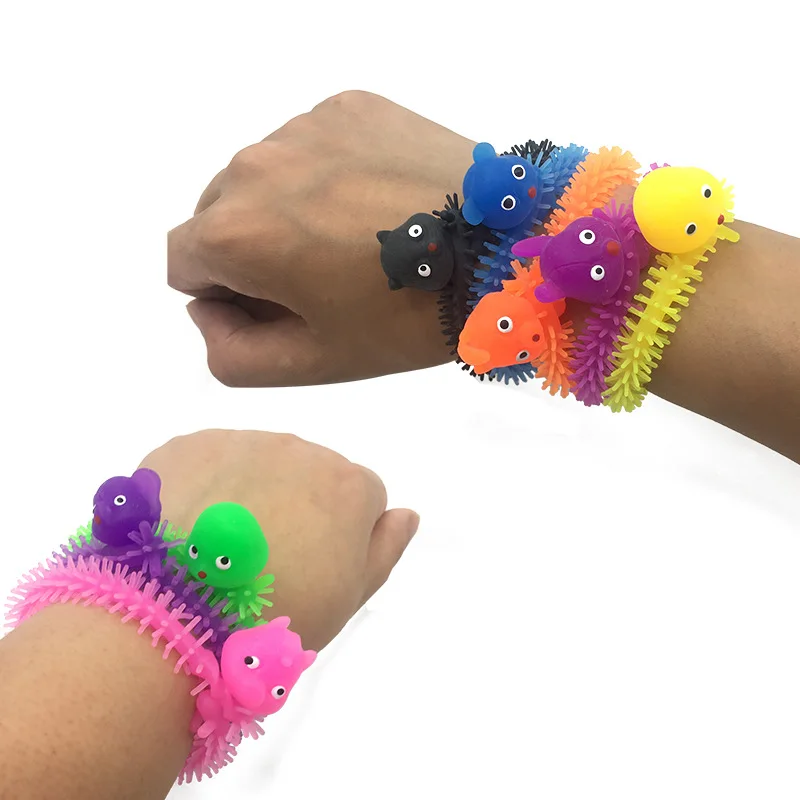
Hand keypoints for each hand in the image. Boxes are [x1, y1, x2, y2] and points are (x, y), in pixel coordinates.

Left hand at [138, 429, 419, 650]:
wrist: (173, 610)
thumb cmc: (276, 614)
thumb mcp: (347, 597)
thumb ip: (385, 549)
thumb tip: (406, 513)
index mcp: (348, 485)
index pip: (364, 497)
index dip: (343, 535)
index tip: (313, 567)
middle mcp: (299, 448)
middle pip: (311, 474)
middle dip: (297, 505)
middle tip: (266, 561)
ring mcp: (240, 440)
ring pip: (259, 462)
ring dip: (251, 492)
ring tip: (221, 547)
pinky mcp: (188, 444)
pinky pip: (209, 460)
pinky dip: (204, 486)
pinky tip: (185, 529)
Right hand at [168, 90, 474, 386]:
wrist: (502, 252)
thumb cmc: (404, 318)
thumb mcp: (311, 362)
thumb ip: (230, 353)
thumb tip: (208, 308)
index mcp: (234, 231)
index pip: (184, 263)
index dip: (227, 295)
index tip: (284, 305)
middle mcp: (253, 166)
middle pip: (218, 214)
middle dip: (253, 249)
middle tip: (327, 277)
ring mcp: (303, 128)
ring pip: (264, 178)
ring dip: (289, 209)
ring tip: (359, 239)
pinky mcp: (348, 107)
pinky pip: (310, 146)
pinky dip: (328, 175)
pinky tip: (379, 202)